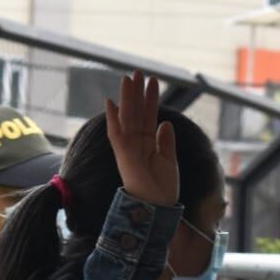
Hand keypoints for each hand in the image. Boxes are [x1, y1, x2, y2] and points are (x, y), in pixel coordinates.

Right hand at [105, 71, 177, 207]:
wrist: (158, 207)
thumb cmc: (163, 189)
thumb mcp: (169, 160)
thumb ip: (166, 142)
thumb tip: (165, 123)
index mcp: (148, 144)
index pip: (148, 116)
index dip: (150, 99)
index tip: (152, 82)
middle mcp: (136, 143)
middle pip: (136, 113)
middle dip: (137, 92)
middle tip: (138, 72)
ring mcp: (129, 148)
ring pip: (127, 118)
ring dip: (127, 98)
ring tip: (130, 78)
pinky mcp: (124, 155)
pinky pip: (116, 134)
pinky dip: (113, 119)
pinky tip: (110, 102)